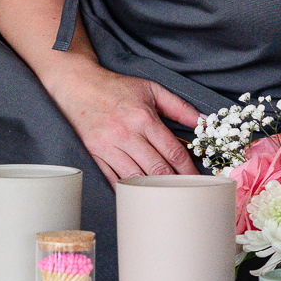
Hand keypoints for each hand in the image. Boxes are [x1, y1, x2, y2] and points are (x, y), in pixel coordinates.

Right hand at [43, 57, 201, 186]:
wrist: (77, 85)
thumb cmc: (115, 88)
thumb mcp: (151, 89)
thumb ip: (179, 106)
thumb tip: (202, 121)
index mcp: (143, 118)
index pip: (172, 152)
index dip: (188, 169)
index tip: (195, 179)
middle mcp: (126, 134)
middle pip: (157, 169)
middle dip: (174, 183)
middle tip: (184, 192)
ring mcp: (108, 146)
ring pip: (136, 177)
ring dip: (152, 189)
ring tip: (164, 195)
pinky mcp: (94, 154)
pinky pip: (112, 178)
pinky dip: (126, 189)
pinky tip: (138, 194)